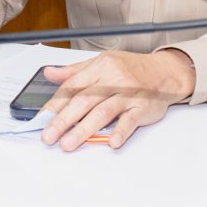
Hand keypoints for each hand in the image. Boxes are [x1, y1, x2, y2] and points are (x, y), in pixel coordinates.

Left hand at [39, 49, 195, 150]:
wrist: (165, 71)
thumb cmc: (131, 69)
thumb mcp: (102, 62)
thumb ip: (75, 71)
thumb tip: (50, 73)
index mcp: (100, 67)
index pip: (72, 87)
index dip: (55, 105)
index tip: (41, 120)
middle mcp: (113, 79)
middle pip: (83, 100)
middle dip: (63, 120)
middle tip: (48, 136)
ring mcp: (129, 94)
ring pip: (102, 112)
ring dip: (84, 129)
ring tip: (68, 144)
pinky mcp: (143, 108)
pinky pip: (130, 121)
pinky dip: (121, 131)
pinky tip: (111, 142)